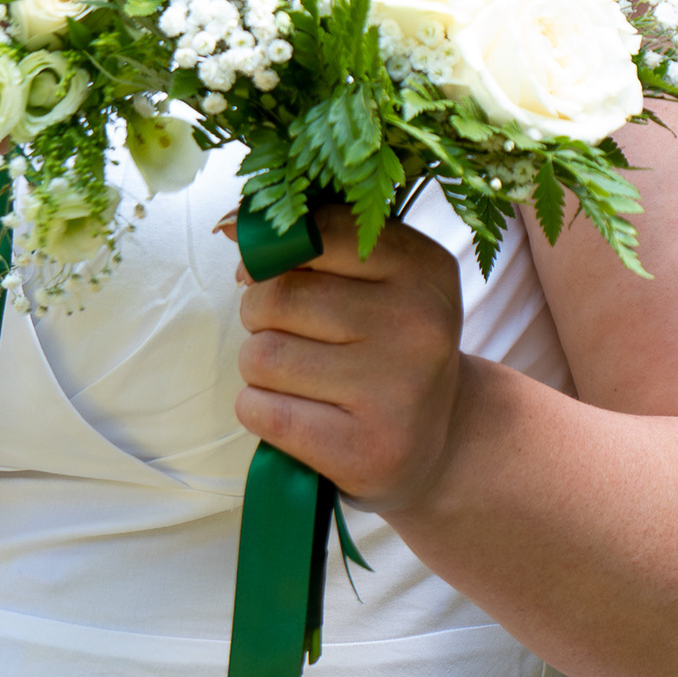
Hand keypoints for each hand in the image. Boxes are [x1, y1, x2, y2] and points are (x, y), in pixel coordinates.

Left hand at [227, 205, 466, 513]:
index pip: (314, 233)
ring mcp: (395, 393)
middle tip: (288, 330)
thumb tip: (234, 226)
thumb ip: (314, 241)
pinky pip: (260, 411)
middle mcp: (417, 327)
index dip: (272, 253)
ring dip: (260, 366)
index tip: (273, 271)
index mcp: (423, 269)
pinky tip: (297, 411)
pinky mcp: (364, 450)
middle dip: (260, 312)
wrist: (443, 441)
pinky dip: (259, 410)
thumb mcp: (380, 278)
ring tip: (298, 375)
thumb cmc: (386, 344)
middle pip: (277, 297)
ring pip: (261, 356)